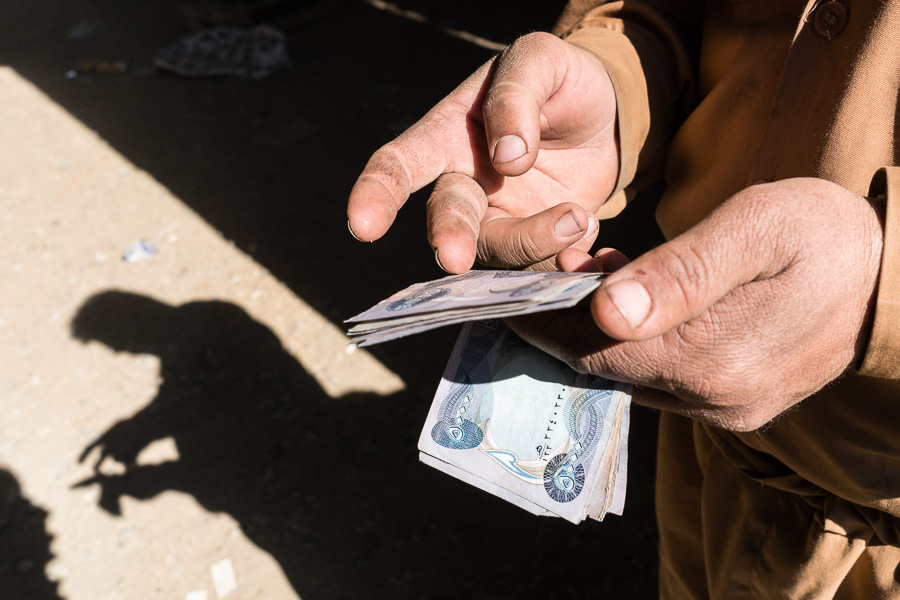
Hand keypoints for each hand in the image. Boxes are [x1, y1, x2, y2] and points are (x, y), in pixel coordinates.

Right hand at [347, 32, 618, 271]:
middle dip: (449, 239)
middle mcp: (464, 183)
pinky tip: (587, 225)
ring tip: (577, 216)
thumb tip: (507, 157)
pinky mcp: (536, 244)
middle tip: (455, 258)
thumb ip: (516, 97)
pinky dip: (563, 256)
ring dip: (530, 242)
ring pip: (495, 249)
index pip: (398, 165)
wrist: (607, 113)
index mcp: (447, 136)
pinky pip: (539, 264)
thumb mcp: (541, 61)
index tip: (363, 226)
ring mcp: (500, 218)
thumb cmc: (559, 80)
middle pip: (445, 219)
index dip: (375, 195)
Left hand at [507, 178, 883, 430]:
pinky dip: (629, 343)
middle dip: (562, 325)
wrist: (892, 275)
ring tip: (576, 277)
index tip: (505, 292)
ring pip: (630, 374)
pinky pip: (660, 377)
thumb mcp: (757, 227)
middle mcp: (716, 400)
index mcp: (716, 358)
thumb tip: (606, 311)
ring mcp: (727, 408)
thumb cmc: (824, 234)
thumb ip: (682, 272)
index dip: (544, 322)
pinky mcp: (736, 403)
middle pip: (608, 367)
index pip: (597, 350)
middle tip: (535, 276)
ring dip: (594, 333)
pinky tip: (622, 302)